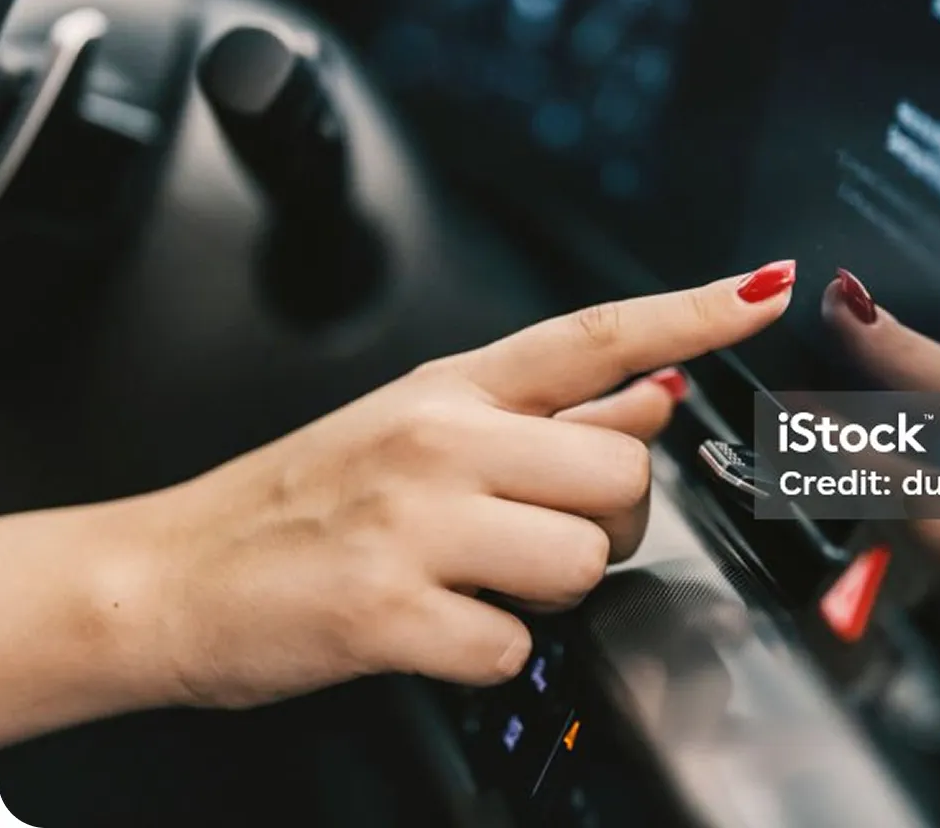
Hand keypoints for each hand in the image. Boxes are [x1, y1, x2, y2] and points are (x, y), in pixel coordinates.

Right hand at [110, 263, 796, 711]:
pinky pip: (513, 645)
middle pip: (624, 475)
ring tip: (479, 581)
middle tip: (537, 536)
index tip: (766, 288)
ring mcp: (414, 521)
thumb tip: (651, 397)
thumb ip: (543, 416)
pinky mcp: (387, 608)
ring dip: (551, 589)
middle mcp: (441, 438)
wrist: (174, 572)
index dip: (694, 310)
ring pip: (584, 560)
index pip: (598, 334)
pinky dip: (489, 650)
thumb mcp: (420, 428)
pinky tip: (435, 626)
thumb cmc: (303, 497)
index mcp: (453, 389)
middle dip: (607, 522)